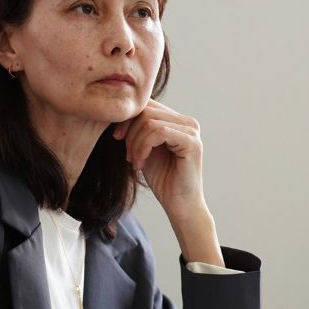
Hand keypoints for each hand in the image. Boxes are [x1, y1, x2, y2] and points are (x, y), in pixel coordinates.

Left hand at [113, 99, 202, 217]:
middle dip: (130, 132)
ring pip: (150, 122)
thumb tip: (119, 111)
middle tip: (128, 155)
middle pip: (147, 110)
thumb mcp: (144, 148)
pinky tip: (141, 163)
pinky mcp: (192, 142)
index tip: (117, 137)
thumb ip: (138, 128)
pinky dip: (143, 147)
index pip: (147, 104)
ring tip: (134, 161)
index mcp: (178, 120)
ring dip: (135, 143)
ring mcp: (192, 131)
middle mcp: (188, 122)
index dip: (127, 118)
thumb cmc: (162, 179)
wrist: (178, 204)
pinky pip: (159, 132)